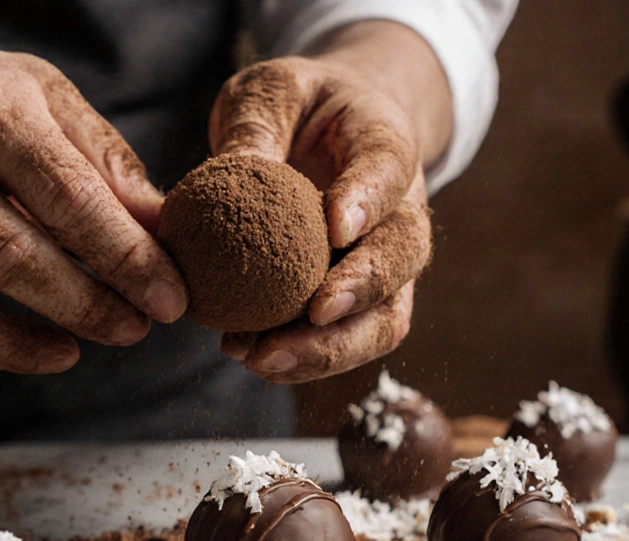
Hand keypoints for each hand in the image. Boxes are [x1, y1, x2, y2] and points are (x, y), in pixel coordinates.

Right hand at [0, 47, 188, 373]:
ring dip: (70, 312)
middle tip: (153, 322)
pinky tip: (52, 353)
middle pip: (41, 228)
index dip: (133, 247)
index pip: (78, 183)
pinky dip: (3, 342)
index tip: (174, 291)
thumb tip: (164, 225)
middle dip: (111, 284)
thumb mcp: (22, 101)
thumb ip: (94, 157)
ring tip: (116, 335)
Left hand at [211, 55, 431, 382]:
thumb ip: (255, 128)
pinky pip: (346, 341)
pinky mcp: (360, 302)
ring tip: (265, 359)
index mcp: (387, 143)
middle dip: (360, 294)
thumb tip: (226, 176)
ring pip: (384, 319)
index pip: (388, 172)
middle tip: (313, 315)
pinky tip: (253, 357)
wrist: (333, 132)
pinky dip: (305, 359)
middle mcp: (402, 211)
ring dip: (331, 349)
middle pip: (401, 259)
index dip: (367, 202)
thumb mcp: (271, 92)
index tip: (336, 227)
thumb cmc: (301, 107)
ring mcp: (387, 264)